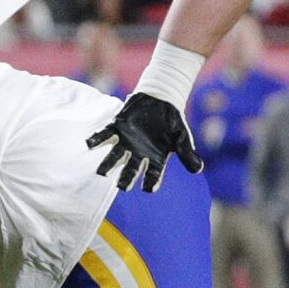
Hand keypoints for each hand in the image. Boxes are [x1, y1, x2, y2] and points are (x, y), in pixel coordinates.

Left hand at [86, 93, 202, 192]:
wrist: (161, 98)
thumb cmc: (172, 120)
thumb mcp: (182, 136)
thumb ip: (187, 152)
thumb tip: (199, 169)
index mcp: (154, 159)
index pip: (152, 175)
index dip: (151, 183)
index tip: (149, 189)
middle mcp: (138, 154)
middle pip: (130, 170)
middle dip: (125, 179)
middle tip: (121, 187)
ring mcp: (126, 142)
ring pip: (115, 156)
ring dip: (107, 164)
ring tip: (101, 172)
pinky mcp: (116, 128)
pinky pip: (105, 135)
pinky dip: (97, 139)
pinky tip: (89, 144)